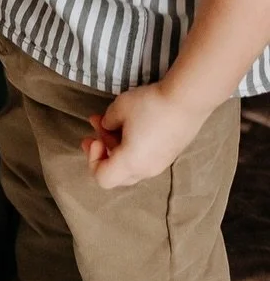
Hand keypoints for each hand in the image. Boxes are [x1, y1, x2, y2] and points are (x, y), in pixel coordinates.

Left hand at [82, 82, 208, 189]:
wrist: (187, 100)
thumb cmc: (149, 106)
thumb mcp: (118, 109)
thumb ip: (105, 123)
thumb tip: (107, 128)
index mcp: (131, 163)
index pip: (102, 179)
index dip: (92, 160)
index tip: (95, 138)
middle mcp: (146, 170)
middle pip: (116, 175)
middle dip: (102, 154)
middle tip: (95, 132)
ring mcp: (160, 164)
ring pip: (130, 166)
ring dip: (115, 147)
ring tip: (109, 121)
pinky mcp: (169, 155)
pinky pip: (144, 159)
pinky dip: (131, 146)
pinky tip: (130, 124)